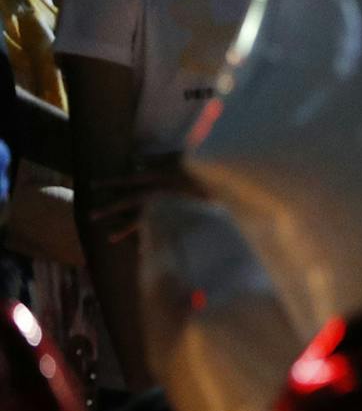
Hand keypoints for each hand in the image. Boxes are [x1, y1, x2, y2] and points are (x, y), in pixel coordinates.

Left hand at [82, 160, 197, 241]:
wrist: (222, 184)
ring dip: (124, 228)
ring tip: (109, 238)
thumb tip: (136, 158)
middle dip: (109, 208)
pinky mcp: (177, 219)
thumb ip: (157, 159)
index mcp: (158, 176)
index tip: (92, 185)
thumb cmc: (201, 169)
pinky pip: (159, 231)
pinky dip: (151, 240)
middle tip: (90, 215)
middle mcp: (159, 193)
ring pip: (142, 219)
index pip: (128, 179)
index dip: (110, 182)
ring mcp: (168, 207)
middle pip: (129, 200)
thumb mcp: (179, 158)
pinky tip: (142, 251)